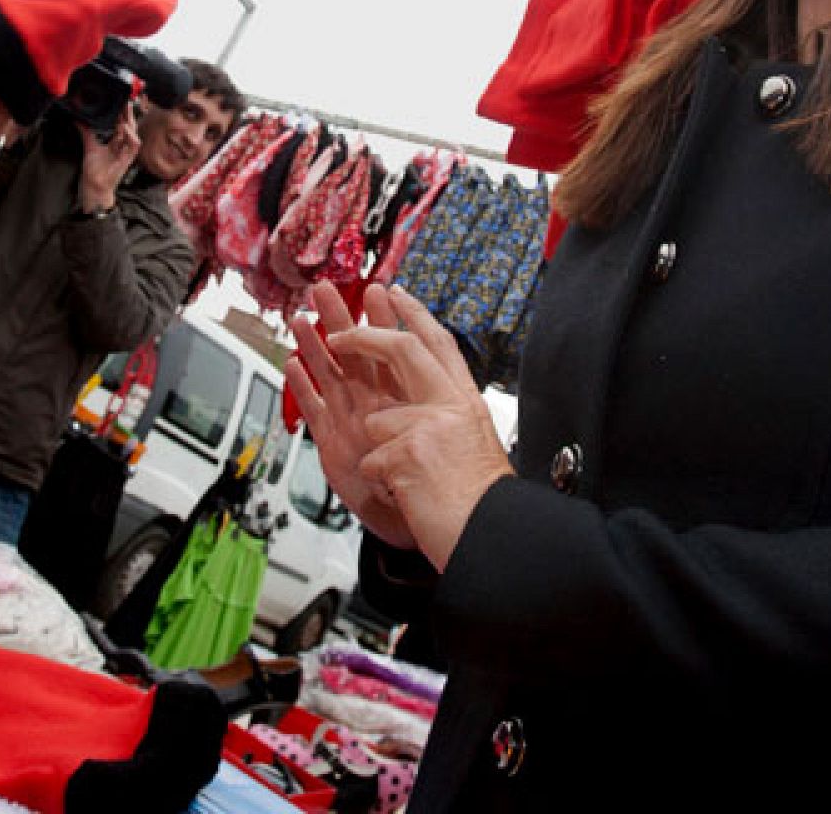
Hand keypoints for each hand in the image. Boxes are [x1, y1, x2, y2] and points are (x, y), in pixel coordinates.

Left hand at [77, 104, 139, 213]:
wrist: (94, 185)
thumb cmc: (94, 169)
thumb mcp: (89, 145)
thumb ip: (86, 132)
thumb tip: (78, 119)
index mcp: (116, 142)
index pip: (121, 123)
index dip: (122, 113)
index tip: (120, 101)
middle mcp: (123, 145)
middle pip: (129, 125)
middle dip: (128, 113)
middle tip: (125, 100)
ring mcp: (127, 152)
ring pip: (134, 133)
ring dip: (130, 122)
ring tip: (124, 111)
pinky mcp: (128, 158)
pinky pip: (134, 144)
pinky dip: (130, 135)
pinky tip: (124, 128)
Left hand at [301, 282, 515, 570]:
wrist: (494, 536)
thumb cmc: (481, 503)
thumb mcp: (472, 446)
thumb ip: (446, 421)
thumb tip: (417, 411)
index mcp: (466, 403)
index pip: (438, 344)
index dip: (414, 315)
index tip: (394, 292)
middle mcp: (450, 407)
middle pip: (403, 350)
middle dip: (364, 337)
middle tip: (336, 330)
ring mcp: (429, 427)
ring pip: (376, 419)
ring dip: (381, 453)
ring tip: (411, 481)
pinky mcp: (408, 452)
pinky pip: (372, 461)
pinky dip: (383, 484)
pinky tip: (409, 496)